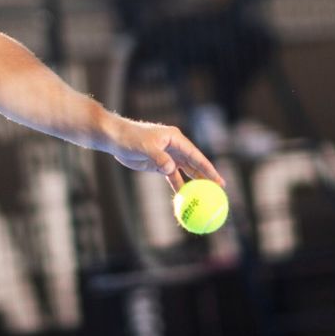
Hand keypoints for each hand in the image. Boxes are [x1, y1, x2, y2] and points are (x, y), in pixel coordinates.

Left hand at [105, 116, 224, 192]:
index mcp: (175, 139)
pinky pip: (173, 178)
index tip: (219, 181)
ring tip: (206, 197)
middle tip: (219, 191)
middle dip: (207, 177)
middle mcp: (175, 147)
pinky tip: (185, 198)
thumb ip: (159, 158)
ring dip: (194, 184)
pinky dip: (179, 187)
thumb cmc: (130, 137)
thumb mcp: (145, 147)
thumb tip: (171, 169)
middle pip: (195, 164)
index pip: (196, 156)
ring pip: (186, 172)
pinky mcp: (160, 164)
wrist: (115, 138)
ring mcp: (168, 156)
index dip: (209, 169)